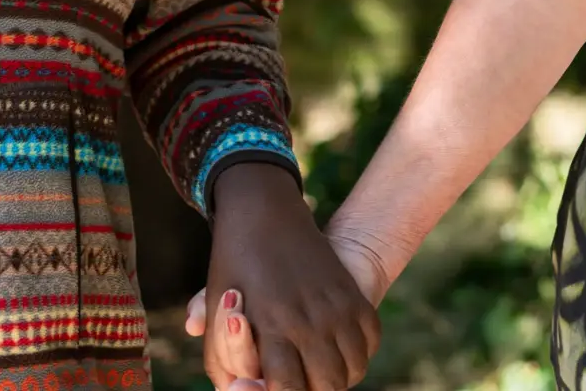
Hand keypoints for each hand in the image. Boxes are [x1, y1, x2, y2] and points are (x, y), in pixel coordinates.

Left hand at [187, 163, 378, 390]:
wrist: (264, 212)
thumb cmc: (233, 267)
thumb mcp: (217, 313)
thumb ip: (220, 358)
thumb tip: (233, 389)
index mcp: (270, 326)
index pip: (287, 389)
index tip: (277, 390)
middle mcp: (307, 319)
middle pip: (327, 386)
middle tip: (301, 384)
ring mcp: (335, 306)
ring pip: (352, 370)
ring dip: (337, 378)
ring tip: (318, 374)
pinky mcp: (352, 293)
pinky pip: (369, 342)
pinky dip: (357, 354)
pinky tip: (338, 351)